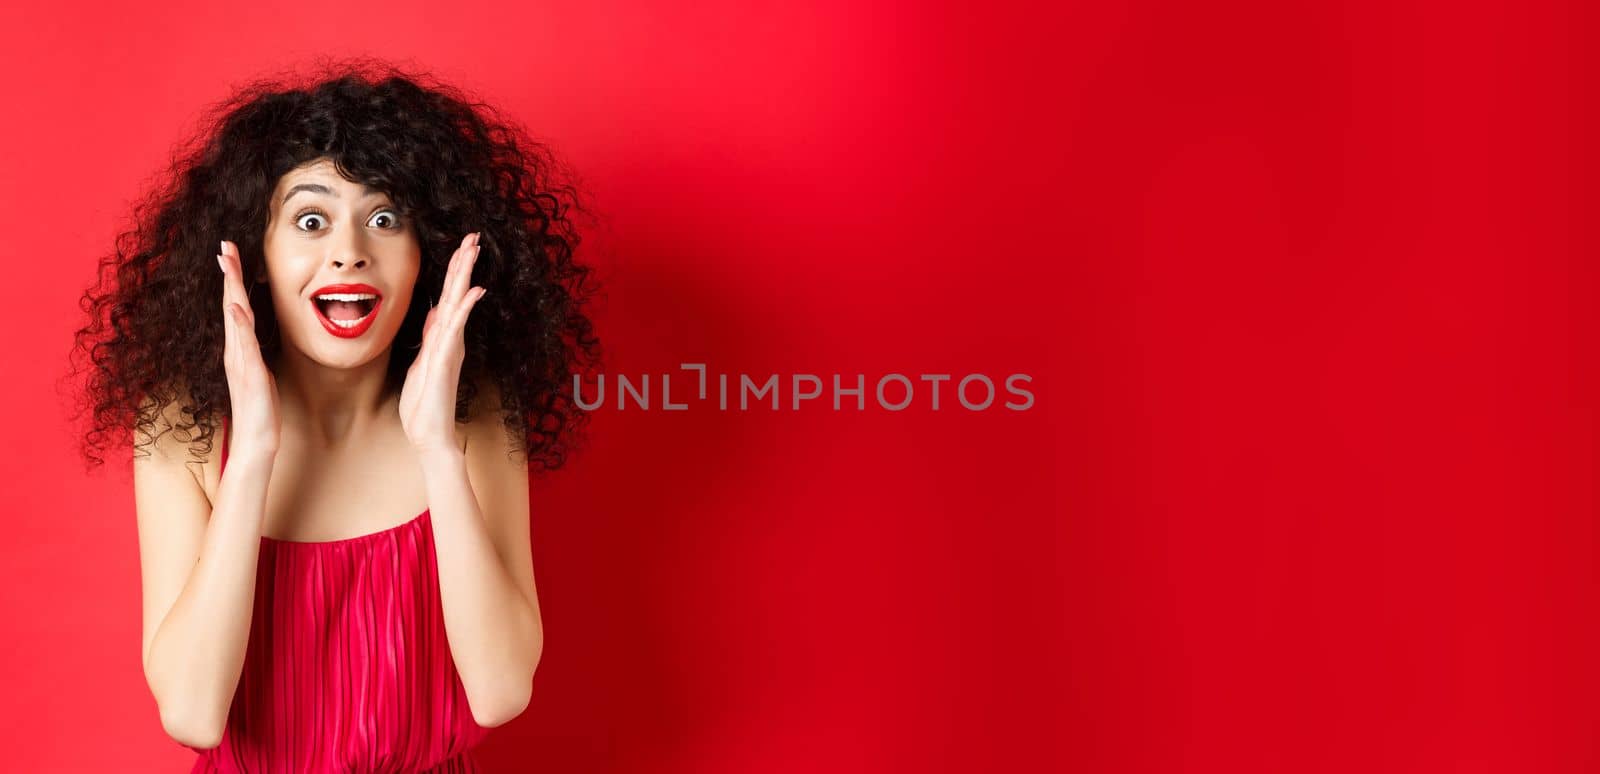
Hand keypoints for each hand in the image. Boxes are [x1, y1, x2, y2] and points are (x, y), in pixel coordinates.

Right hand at [217, 240, 280, 457]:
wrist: (257, 442)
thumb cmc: (261, 411)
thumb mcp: (262, 375)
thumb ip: (256, 355)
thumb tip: (256, 340)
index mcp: (240, 349)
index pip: (235, 307)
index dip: (233, 281)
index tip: (231, 254)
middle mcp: (236, 351)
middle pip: (230, 304)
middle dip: (229, 274)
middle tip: (225, 245)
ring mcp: (241, 361)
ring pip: (234, 317)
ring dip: (231, 289)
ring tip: (228, 263)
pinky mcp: (250, 374)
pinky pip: (243, 345)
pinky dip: (238, 324)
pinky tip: (235, 306)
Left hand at [400, 232, 487, 452]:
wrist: (428, 433)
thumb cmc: (424, 404)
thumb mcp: (422, 363)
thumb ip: (430, 338)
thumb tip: (435, 313)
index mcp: (443, 339)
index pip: (449, 298)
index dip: (454, 272)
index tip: (461, 247)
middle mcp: (451, 339)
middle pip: (458, 293)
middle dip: (464, 263)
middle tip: (473, 235)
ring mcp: (451, 348)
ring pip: (459, 303)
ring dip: (465, 275)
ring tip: (472, 249)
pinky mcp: (447, 359)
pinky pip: (456, 328)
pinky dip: (465, 308)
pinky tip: (474, 290)